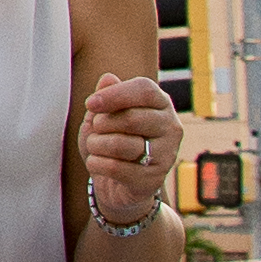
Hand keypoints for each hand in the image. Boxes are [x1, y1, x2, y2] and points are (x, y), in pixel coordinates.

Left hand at [79, 73, 182, 228]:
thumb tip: (107, 79)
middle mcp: (170, 126)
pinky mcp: (154, 179)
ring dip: (96, 145)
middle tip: (95, 129)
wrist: (118, 183)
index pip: (144, 89)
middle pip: (132, 118)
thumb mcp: (104, 114)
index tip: (90, 103)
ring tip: (94, 146)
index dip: (114, 94)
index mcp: (161, 103)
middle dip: (102, 124)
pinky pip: (116, 168)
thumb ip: (107, 96)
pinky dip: (96, 164)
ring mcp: (166, 154)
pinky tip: (95, 163)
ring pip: (121, 145)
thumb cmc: (111, 140)